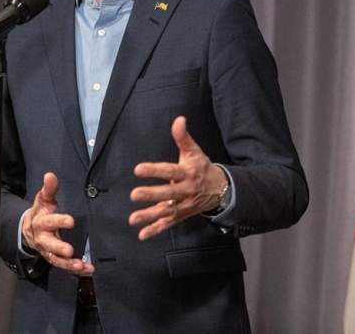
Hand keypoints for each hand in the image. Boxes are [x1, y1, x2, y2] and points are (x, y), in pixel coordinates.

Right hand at [21, 172, 93, 275]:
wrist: (29, 230)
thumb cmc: (41, 211)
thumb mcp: (43, 199)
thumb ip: (48, 189)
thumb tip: (50, 175)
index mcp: (41, 222)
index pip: (50, 221)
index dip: (59, 221)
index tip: (71, 221)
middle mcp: (43, 238)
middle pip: (50, 244)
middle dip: (59, 247)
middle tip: (69, 250)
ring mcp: (48, 250)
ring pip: (56, 259)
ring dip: (68, 264)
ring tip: (81, 265)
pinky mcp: (54, 258)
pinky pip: (63, 266)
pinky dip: (74, 269)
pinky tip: (87, 269)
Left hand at [129, 116, 228, 240]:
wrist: (221, 190)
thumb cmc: (201, 167)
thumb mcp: (194, 151)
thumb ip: (183, 137)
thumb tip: (179, 119)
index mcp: (187, 173)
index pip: (169, 170)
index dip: (154, 170)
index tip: (138, 169)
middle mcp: (185, 190)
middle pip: (168, 193)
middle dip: (151, 195)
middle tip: (134, 195)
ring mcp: (183, 205)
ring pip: (166, 211)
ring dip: (149, 216)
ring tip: (133, 218)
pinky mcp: (181, 215)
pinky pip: (168, 224)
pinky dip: (155, 230)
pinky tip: (142, 234)